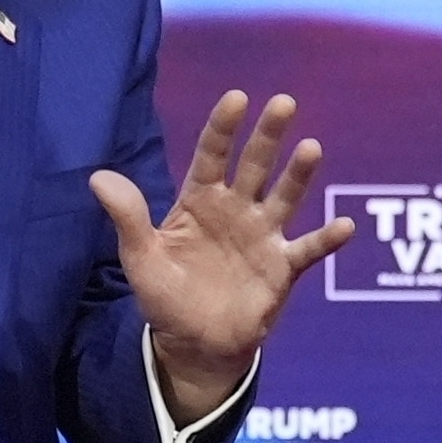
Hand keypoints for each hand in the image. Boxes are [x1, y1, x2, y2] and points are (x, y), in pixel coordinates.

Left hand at [95, 90, 352, 422]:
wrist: (194, 344)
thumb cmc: (166, 296)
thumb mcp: (140, 258)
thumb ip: (128, 217)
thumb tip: (97, 176)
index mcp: (201, 201)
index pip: (212, 155)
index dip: (223, 128)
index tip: (236, 98)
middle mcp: (237, 210)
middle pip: (255, 165)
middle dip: (268, 135)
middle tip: (283, 102)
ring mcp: (263, 236)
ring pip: (285, 197)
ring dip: (299, 175)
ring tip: (311, 148)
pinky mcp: (283, 268)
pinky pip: (307, 250)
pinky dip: (326, 239)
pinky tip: (345, 227)